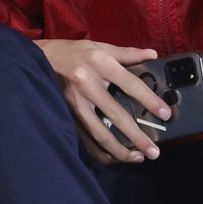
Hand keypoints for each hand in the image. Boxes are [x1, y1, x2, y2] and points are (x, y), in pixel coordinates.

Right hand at [35, 38, 167, 164]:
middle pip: (117, 115)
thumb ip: (127, 53)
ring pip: (100, 133)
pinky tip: (114, 158)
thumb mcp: (99, 46)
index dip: (149, 101)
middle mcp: (87, 84)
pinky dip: (100, 152)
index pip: (131, 84)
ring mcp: (75, 103)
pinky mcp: (67, 114)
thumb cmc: (72, 52)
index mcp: (99, 64)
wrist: (37, 59)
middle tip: (154, 151)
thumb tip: (152, 54)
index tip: (165, 115)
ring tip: (138, 157)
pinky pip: (85, 139)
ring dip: (120, 150)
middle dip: (138, 136)